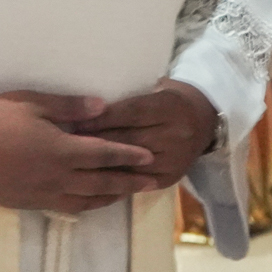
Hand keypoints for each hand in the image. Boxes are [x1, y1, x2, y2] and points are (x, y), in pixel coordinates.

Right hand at [0, 92, 156, 213]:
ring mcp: (43, 193)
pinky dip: (86, 206)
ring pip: (86, 200)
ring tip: (127, 194)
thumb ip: (69, 107)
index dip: (128, 155)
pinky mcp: (29, 203)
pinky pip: (66, 208)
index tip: (148, 157)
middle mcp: (57, 176)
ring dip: (110, 197)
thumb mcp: (30, 102)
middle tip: (151, 182)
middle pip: (101, 182)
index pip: (104, 153)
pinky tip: (91, 203)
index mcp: (61, 149)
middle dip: (128, 181)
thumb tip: (103, 107)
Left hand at [78, 80, 221, 189]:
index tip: (75, 120)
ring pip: (132, 164)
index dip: (102, 118)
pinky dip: (115, 180)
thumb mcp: (154, 88)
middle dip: (96, 142)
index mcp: (170, 106)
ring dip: (102, 163)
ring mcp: (175, 159)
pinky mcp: (171, 178)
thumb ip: (128, 95)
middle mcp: (175, 134)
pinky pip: (138, 183)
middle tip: (67, 143)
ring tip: (75, 161)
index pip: (130, 113)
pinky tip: (93, 180)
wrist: (204, 119)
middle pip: (129, 140)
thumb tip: (88, 102)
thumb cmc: (168, 98)